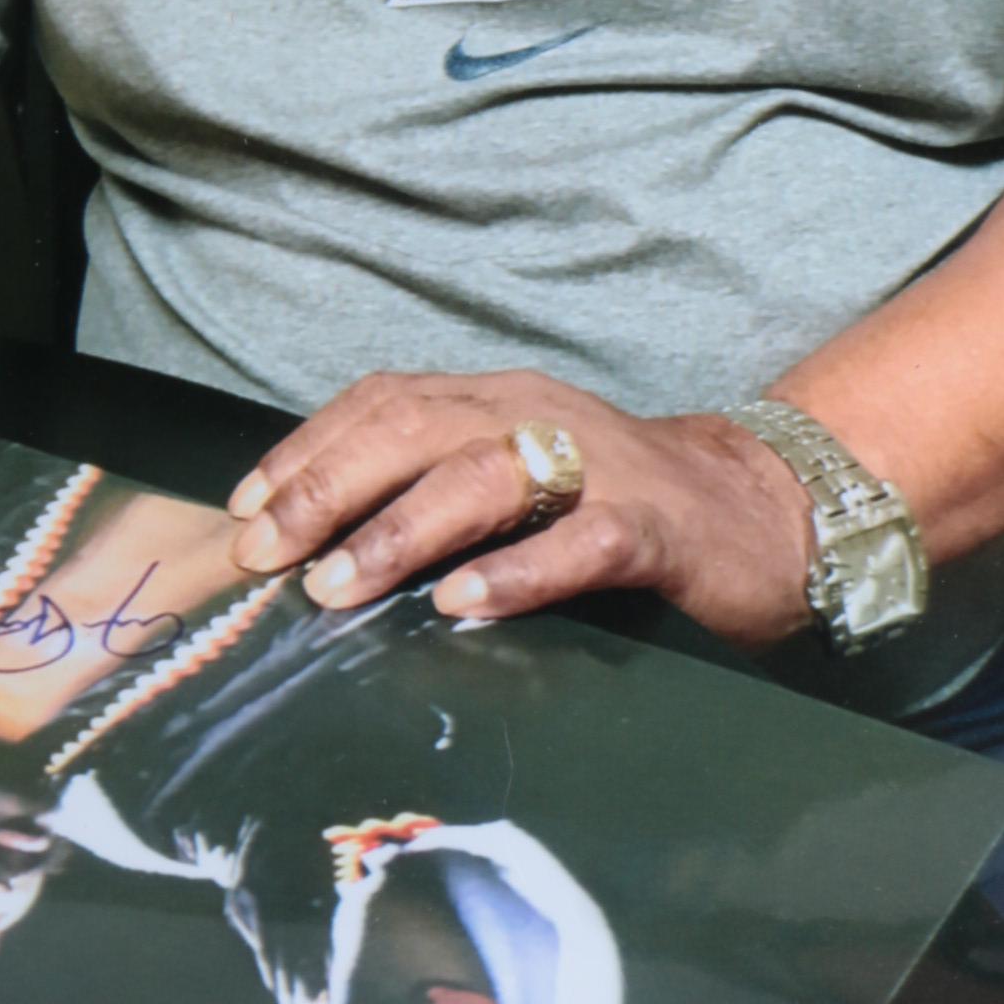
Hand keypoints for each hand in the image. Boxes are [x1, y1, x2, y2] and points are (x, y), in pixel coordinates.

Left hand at [226, 369, 817, 652]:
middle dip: (328, 490)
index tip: (241, 512)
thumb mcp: (515, 477)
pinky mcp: (654, 528)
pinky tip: (462, 606)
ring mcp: (601, 468)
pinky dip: (517, 573)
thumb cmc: (613, 506)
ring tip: (338, 587)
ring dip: (400, 532)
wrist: (763, 513)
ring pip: (486, 478)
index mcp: (495, 398)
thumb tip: (312, 545)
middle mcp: (539, 415)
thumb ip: (431, 491)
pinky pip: (580, 544)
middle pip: (414, 430)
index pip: (382, 404)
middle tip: (266, 556)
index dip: (305, 451)